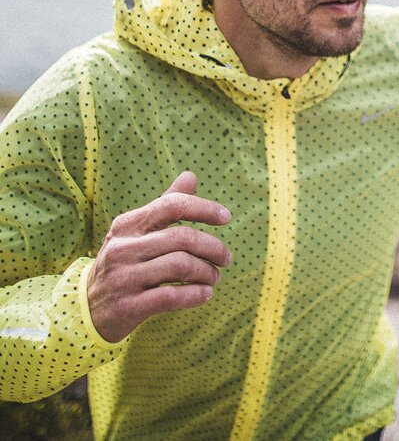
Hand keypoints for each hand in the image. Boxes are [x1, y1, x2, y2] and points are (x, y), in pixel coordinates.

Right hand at [87, 171, 231, 342]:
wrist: (86, 309)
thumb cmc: (124, 262)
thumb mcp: (137, 231)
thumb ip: (165, 205)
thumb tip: (190, 176)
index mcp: (128, 224)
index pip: (172, 205)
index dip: (204, 208)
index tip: (226, 217)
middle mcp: (123, 248)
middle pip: (182, 238)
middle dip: (213, 247)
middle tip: (226, 257)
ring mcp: (123, 278)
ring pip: (180, 266)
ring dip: (207, 272)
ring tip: (215, 277)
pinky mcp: (127, 307)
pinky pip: (170, 297)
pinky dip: (195, 295)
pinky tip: (205, 294)